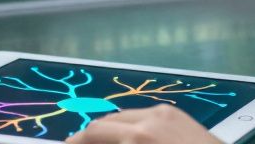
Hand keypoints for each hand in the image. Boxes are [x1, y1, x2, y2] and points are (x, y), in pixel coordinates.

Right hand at [66, 104, 222, 143]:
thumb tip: (88, 143)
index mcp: (138, 137)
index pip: (91, 134)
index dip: (74, 143)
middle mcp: (151, 117)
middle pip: (105, 123)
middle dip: (90, 139)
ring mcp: (168, 113)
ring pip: (125, 118)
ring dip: (110, 134)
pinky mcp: (180, 114)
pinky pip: (145, 117)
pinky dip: (130, 129)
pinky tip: (132, 143)